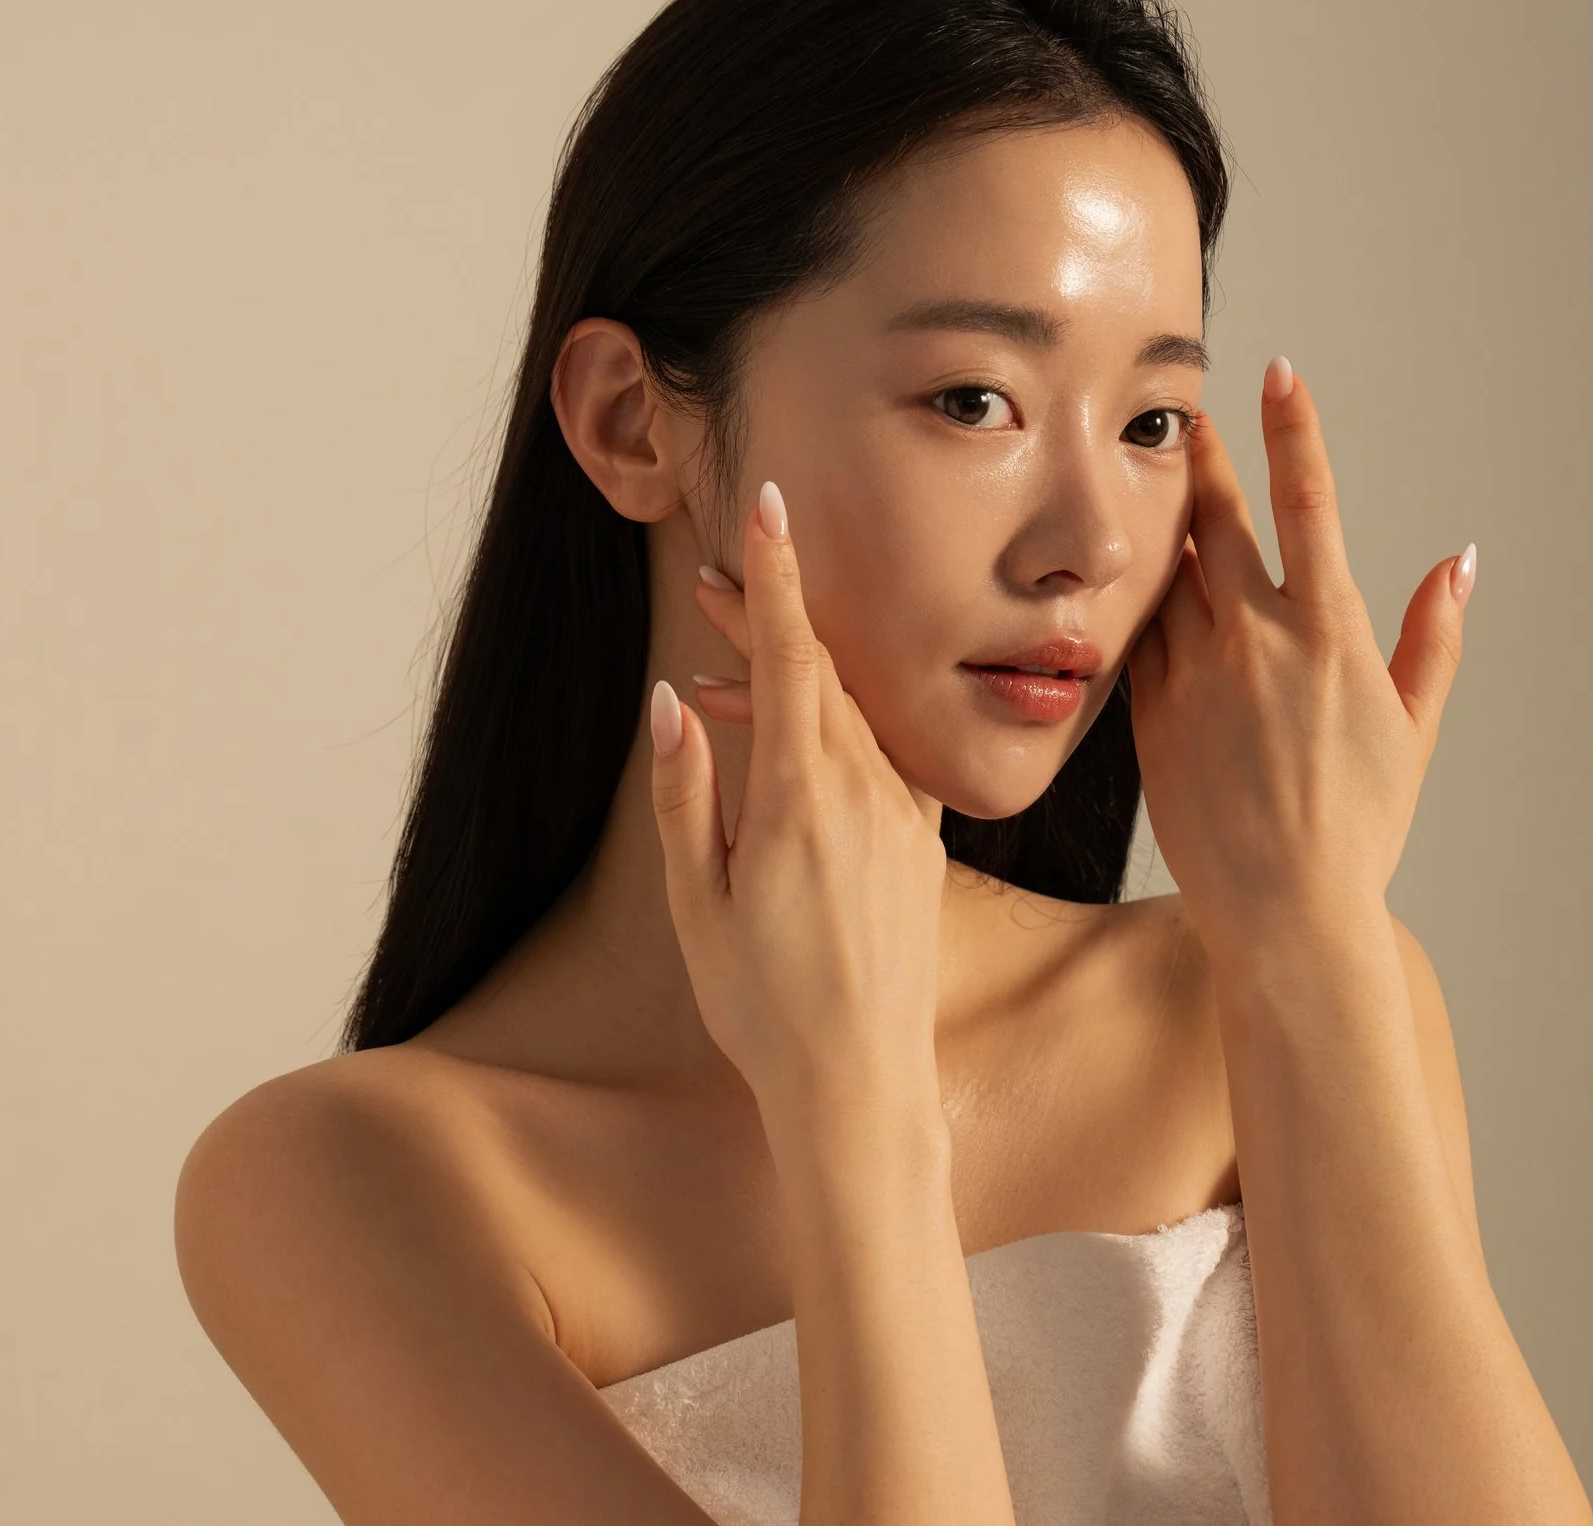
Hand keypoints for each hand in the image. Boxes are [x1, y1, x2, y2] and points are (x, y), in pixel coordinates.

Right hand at [645, 480, 952, 1123]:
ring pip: (849, 714)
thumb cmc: (761, 1004)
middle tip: (708, 583)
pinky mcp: (922, 844)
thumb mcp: (695, 900)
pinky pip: (879, 759)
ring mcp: (902, 816)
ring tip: (723, 680)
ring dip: (792, 681)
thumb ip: (683, 792)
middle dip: (766, 616)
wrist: (861, 1083)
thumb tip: (670, 700)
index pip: (790, 656)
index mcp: (800, 797)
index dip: (777, 576)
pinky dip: (833, 734)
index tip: (771, 508)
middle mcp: (864, 792)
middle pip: (818, 671)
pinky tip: (790, 749)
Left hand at [1127, 357, 1475, 950]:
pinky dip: (1147, 607)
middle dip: (1205, 458)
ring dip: (1168, 529)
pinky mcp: (1151, 715)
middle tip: (1191, 417)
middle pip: (1216, 520)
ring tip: (1161, 494)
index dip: (1292, 429)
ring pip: (1170, 574)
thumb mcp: (1413, 729)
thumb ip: (1435, 638)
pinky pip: (1142, 638)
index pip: (1307, 503)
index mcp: (1329, 635)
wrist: (1285, 912)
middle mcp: (1256, 642)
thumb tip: (1459, 561)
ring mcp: (1195, 676)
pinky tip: (1143, 592)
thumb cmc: (1360, 827)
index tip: (1279, 372)